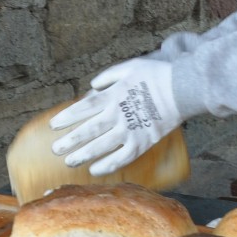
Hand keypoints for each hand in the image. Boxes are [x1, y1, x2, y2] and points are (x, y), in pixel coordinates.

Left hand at [49, 58, 183, 174]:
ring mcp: (130, 130)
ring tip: (69, 162)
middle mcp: (117, 115)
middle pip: (87, 130)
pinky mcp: (143, 142)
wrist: (182, 88)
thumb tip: (92, 87)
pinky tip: (96, 170)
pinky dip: (108, 165)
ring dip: (83, 155)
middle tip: (55, 149)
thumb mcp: (130, 66)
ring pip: (100, 147)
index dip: (66, 118)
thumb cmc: (157, 75)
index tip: (53, 126)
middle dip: (69, 141)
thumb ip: (108, 76)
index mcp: (112, 96)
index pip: (82, 109)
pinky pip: (122, 158)